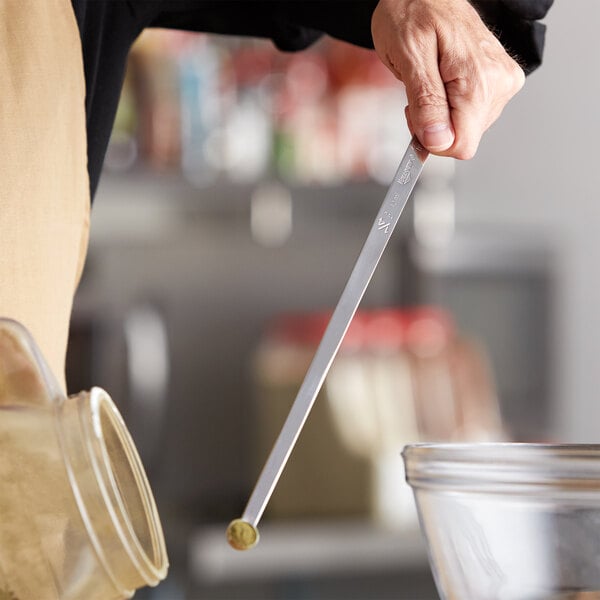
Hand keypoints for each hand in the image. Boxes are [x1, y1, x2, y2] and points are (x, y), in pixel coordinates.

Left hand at [371, 0, 525, 158]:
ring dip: (439, 114)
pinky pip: (468, 116)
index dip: (432, 140)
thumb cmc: (413, 12)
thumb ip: (425, 102)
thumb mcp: (409, 57)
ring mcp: (501, 84)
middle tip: (417, 90)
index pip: (462, 145)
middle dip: (433, 125)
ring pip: (464, 130)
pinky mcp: (497, 84)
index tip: (415, 116)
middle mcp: (499, 84)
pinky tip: (442, 79)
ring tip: (429, 79)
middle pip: (462, 139)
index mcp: (480, 81)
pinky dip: (448, 106)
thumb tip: (437, 141)